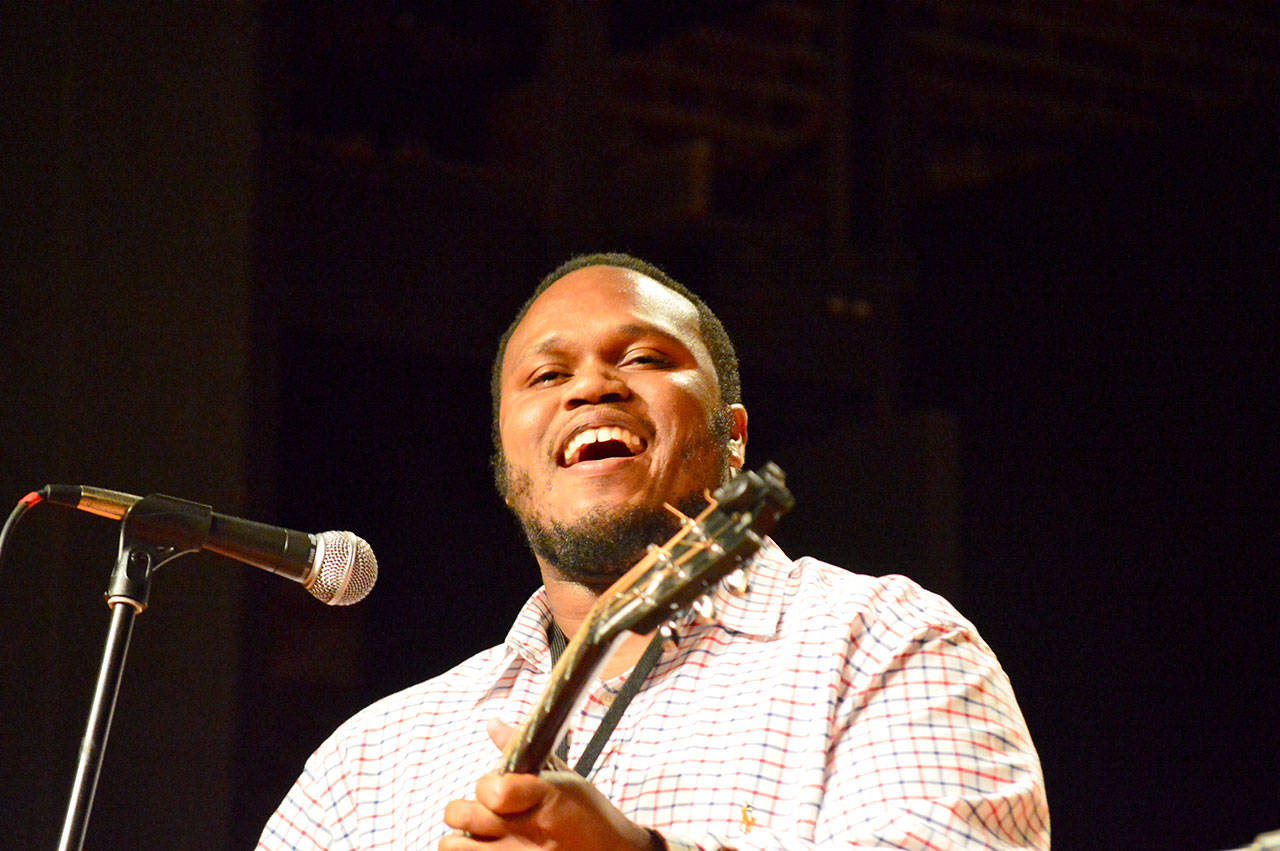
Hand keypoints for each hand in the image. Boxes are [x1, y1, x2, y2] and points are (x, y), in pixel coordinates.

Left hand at [440, 720, 655, 850]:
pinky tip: (487, 847)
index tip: (496, 788)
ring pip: (455, 846)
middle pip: (463, 815)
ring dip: (461, 839)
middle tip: (481, 812)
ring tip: (477, 835)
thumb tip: (492, 723)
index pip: (493, 789)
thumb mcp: (564, 777)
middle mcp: (529, 832)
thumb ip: (523, 751)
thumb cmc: (587, 814)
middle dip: (464, 809)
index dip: (486, 786)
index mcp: (544, 797)